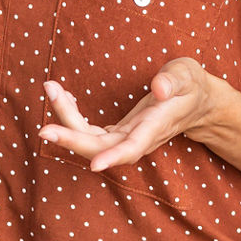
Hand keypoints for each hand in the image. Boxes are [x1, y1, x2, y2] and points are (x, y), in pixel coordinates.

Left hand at [38, 57, 234, 171]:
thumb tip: (159, 88)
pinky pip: (91, 133)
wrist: (196, 101)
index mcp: (156, 126)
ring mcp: (127, 138)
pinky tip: (64, 97)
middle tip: (43, 129)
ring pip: (91, 140)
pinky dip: (73, 117)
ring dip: (66, 120)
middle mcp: (138, 138)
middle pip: (101, 148)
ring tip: (51, 89)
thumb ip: (174, 80)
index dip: (113, 157)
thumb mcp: (187, 75)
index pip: (132, 147)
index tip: (94, 165)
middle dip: (71, 139)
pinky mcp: (119, 134)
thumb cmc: (191, 85)